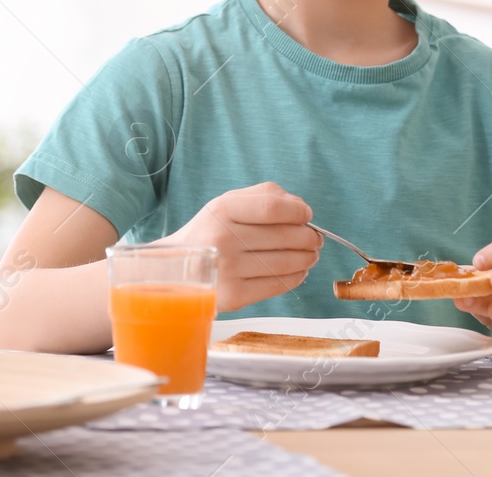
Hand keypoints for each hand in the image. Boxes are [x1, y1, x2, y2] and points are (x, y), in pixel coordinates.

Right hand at [167, 182, 320, 311]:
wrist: (176, 269)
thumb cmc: (210, 232)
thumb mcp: (228, 203)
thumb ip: (265, 196)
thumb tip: (301, 207)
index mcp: (222, 211)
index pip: (272, 208)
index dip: (297, 212)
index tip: (307, 216)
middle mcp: (223, 239)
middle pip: (283, 236)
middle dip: (308, 238)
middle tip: (316, 239)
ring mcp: (228, 269)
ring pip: (284, 263)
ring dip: (307, 258)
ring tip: (311, 255)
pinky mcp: (233, 295)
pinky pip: (276, 285)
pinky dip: (295, 278)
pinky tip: (299, 272)